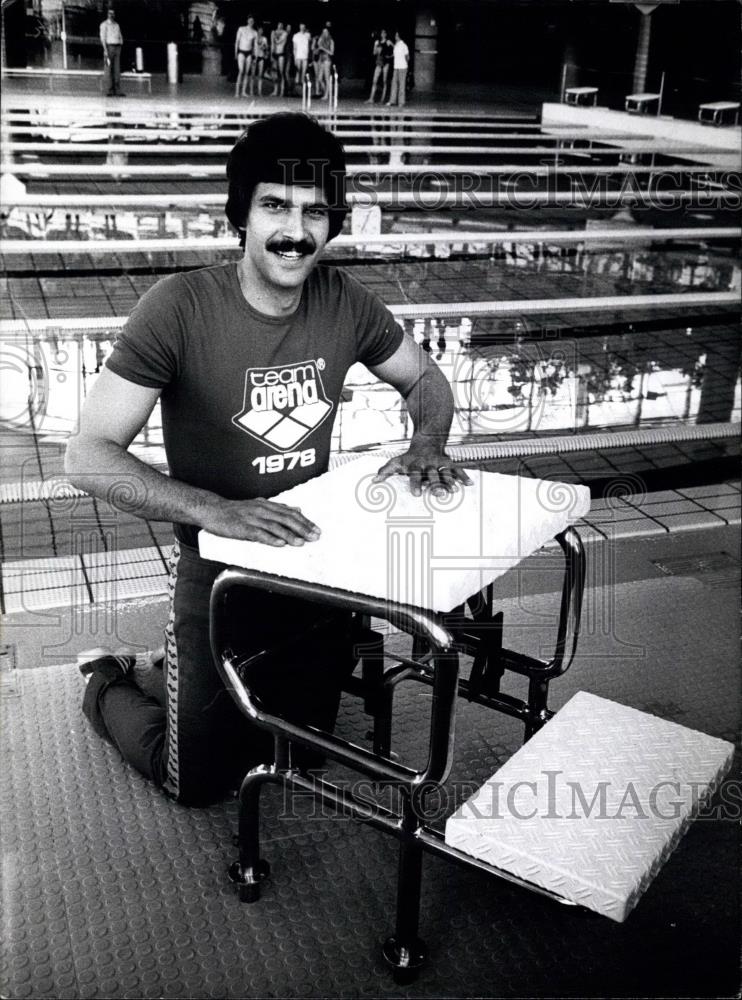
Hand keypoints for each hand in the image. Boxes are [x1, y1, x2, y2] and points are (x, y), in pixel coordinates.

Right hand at [203, 497, 320, 546]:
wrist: (213, 510)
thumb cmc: (236, 510)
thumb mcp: (259, 505)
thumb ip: (278, 508)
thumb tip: (297, 509)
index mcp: (267, 505)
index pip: (290, 513)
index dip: (305, 522)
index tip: (317, 530)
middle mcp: (262, 510)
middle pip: (286, 519)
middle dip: (302, 529)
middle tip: (314, 537)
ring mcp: (252, 518)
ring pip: (275, 526)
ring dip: (290, 535)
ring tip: (301, 543)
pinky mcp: (242, 528)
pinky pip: (259, 534)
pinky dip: (270, 539)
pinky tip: (280, 544)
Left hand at [372, 450, 472, 497]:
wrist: (427, 441)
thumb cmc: (410, 457)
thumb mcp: (397, 461)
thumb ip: (386, 471)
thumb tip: (373, 481)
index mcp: (416, 465)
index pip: (415, 474)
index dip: (415, 483)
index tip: (416, 494)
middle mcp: (429, 464)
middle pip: (432, 474)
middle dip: (435, 484)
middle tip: (438, 494)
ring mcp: (440, 463)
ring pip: (445, 473)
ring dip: (450, 482)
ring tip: (453, 491)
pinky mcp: (449, 463)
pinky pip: (457, 470)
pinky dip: (463, 476)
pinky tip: (469, 484)